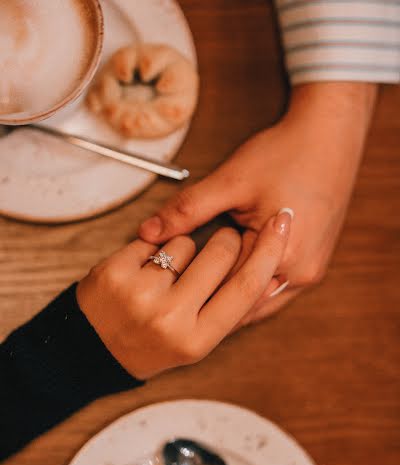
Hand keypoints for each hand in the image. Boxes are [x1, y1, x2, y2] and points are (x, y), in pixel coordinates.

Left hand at [76, 211, 290, 378]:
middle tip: (218, 246)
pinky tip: (143, 271)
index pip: (248, 286)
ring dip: (184, 249)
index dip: (270, 249)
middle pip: (223, 250)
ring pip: (187, 242)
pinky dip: (153, 248)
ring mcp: (140, 295)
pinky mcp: (114, 273)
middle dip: (226, 239)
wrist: (92, 350)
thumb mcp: (194, 340)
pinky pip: (154, 239)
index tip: (282, 220)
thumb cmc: (150, 343)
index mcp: (199, 339)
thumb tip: (265, 271)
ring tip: (167, 277)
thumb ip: (227, 308)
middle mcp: (171, 319)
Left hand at [139, 82, 376, 324]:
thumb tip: (146, 232)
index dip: (196, 293)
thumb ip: (187, 210)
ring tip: (197, 298)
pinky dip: (250, 288)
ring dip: (233, 298)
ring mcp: (311, 272)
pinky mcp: (313, 264)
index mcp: (285, 257)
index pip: (229, 290)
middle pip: (247, 302)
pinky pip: (275, 290)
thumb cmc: (286, 154)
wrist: (330, 136)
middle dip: (213, 303)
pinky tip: (227, 284)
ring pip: (260, 301)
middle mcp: (302, 273)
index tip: (167, 299)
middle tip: (177, 308)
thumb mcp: (230, 182)